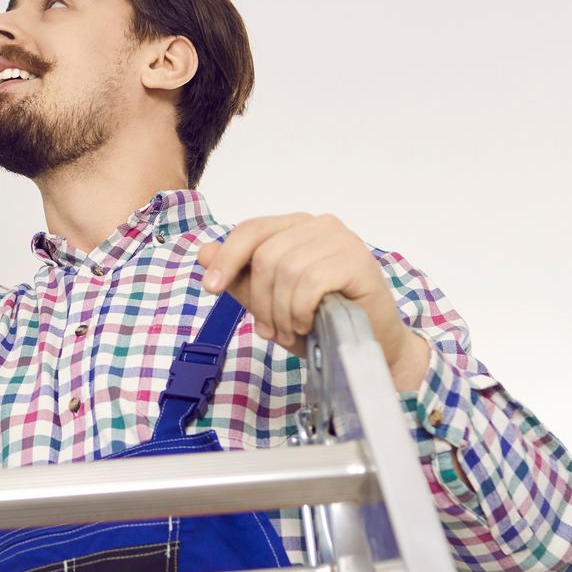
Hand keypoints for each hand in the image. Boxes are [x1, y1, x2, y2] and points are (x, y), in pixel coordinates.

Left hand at [196, 213, 415, 371]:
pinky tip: (308, 325)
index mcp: (296, 226)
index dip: (227, 259)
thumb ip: (239, 277)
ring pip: (287, 270)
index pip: (251, 230)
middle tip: (270, 331)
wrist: (368, 347)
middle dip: (261, 300)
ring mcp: (341, 239)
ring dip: (282, 312)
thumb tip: (203, 252)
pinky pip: (311, 282)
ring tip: (291, 332)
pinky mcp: (358, 260)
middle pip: (265, 254)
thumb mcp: (269, 301)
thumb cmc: (319, 321)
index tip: (212, 289)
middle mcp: (319, 224)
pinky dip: (301, 310)